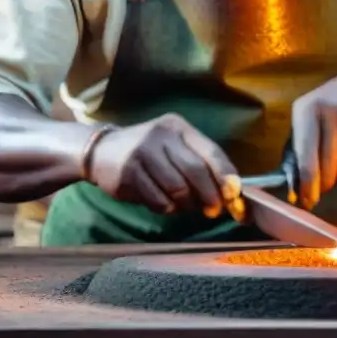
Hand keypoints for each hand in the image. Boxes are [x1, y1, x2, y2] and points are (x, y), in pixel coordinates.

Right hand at [88, 114, 241, 217]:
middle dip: (209, 195)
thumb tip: (230, 194)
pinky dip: (167, 208)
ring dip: (187, 205)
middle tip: (213, 210)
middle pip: (196, 171)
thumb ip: (200, 164)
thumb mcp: (174, 146)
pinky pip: (158, 200)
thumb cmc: (149, 152)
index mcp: (178, 127)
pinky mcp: (128, 174)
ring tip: (186, 206)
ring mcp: (142, 153)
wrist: (101, 151)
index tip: (235, 196)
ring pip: (177, 189)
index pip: (211, 151)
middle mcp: (161, 135)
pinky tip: (165, 203)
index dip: (226, 176)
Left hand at [291, 60, 336, 208]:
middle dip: (330, 181)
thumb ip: (300, 145)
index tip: (308, 201)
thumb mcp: (311, 114)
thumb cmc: (336, 104)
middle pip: (332, 170)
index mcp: (307, 110)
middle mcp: (332, 113)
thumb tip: (294, 185)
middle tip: (331, 177)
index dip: (308, 186)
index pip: (306, 160)